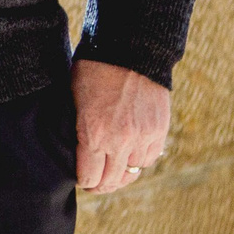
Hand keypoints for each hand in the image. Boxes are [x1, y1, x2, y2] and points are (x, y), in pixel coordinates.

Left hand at [71, 57, 170, 195]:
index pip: (90, 178)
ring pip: (133, 172)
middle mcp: (120, 141)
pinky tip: (131, 153)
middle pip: (112, 181)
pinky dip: (140, 159)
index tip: (81, 179)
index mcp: (94, 135)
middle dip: (101, 184)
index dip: (84, 182)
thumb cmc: (93, 70)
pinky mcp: (159, 130)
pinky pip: (150, 158)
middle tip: (96, 182)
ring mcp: (143, 137)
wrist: (128, 49)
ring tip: (114, 168)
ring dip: (122, 172)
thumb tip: (76, 151)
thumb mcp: (74, 101)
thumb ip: (79, 130)